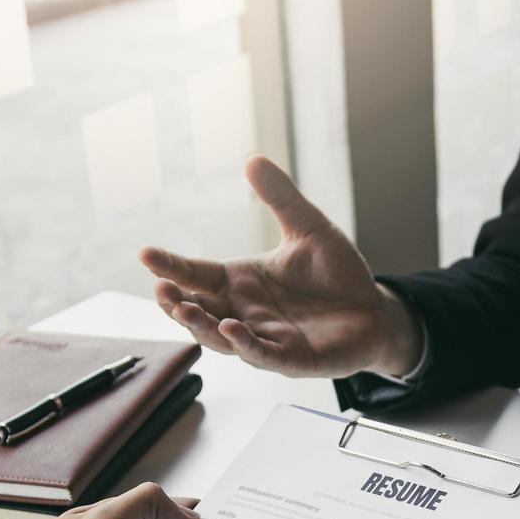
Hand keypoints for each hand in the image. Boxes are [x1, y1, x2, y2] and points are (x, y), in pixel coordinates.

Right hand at [140, 155, 423, 378]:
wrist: (374, 309)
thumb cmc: (336, 274)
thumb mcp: (309, 228)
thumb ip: (281, 199)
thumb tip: (253, 159)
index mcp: (240, 282)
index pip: (196, 274)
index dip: (171, 266)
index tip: (145, 253)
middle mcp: (245, 312)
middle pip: (199, 310)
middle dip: (176, 302)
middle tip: (160, 287)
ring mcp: (265, 338)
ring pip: (221, 338)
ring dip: (201, 326)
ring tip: (184, 309)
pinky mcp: (292, 359)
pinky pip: (263, 354)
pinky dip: (245, 345)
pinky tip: (231, 329)